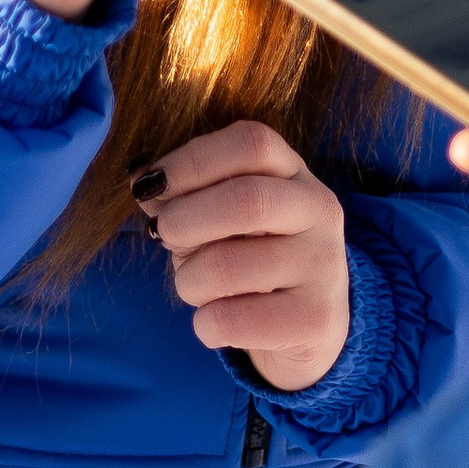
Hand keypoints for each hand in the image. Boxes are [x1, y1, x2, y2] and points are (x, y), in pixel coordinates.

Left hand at [138, 121, 350, 391]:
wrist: (310, 323)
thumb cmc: (252, 259)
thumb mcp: (223, 218)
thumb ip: (187, 197)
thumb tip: (144, 183)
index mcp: (295, 174)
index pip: (252, 144)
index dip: (192, 160)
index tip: (151, 185)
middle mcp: (318, 211)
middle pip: (246, 200)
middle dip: (183, 219)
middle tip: (161, 235)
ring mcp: (323, 266)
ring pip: (227, 267)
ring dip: (188, 280)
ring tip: (194, 286)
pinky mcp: (316, 320)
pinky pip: (231, 320)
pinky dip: (205, 324)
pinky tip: (216, 320)